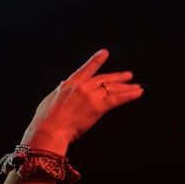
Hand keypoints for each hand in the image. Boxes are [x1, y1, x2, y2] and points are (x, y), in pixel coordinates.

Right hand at [20, 49, 142, 153]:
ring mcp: (90, 96)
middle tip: (128, 75)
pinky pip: (117, 99)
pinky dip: (129, 96)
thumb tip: (63, 83)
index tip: (104, 53)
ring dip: (127, 87)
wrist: (49, 130)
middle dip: (118, 77)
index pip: (86, 69)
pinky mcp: (98, 107)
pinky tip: (138, 93)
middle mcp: (82, 87)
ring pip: (113, 88)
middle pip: (104, 79)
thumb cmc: (46, 120)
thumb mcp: (49, 100)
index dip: (96, 60)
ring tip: (137, 87)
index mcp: (69, 85)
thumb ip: (59, 91)